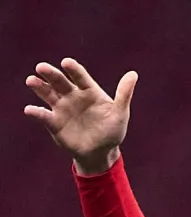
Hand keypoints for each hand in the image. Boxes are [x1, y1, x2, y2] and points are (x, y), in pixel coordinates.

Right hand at [24, 58, 136, 174]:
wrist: (100, 153)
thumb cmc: (112, 131)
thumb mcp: (120, 113)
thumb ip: (124, 94)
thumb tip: (133, 74)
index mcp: (89, 91)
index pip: (80, 77)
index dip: (73, 69)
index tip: (66, 62)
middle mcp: (72, 96)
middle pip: (60, 81)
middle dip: (51, 74)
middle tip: (41, 67)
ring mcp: (61, 108)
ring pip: (47, 93)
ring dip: (39, 87)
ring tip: (31, 80)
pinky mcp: (54, 122)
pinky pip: (43, 115)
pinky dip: (36, 112)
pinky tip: (30, 110)